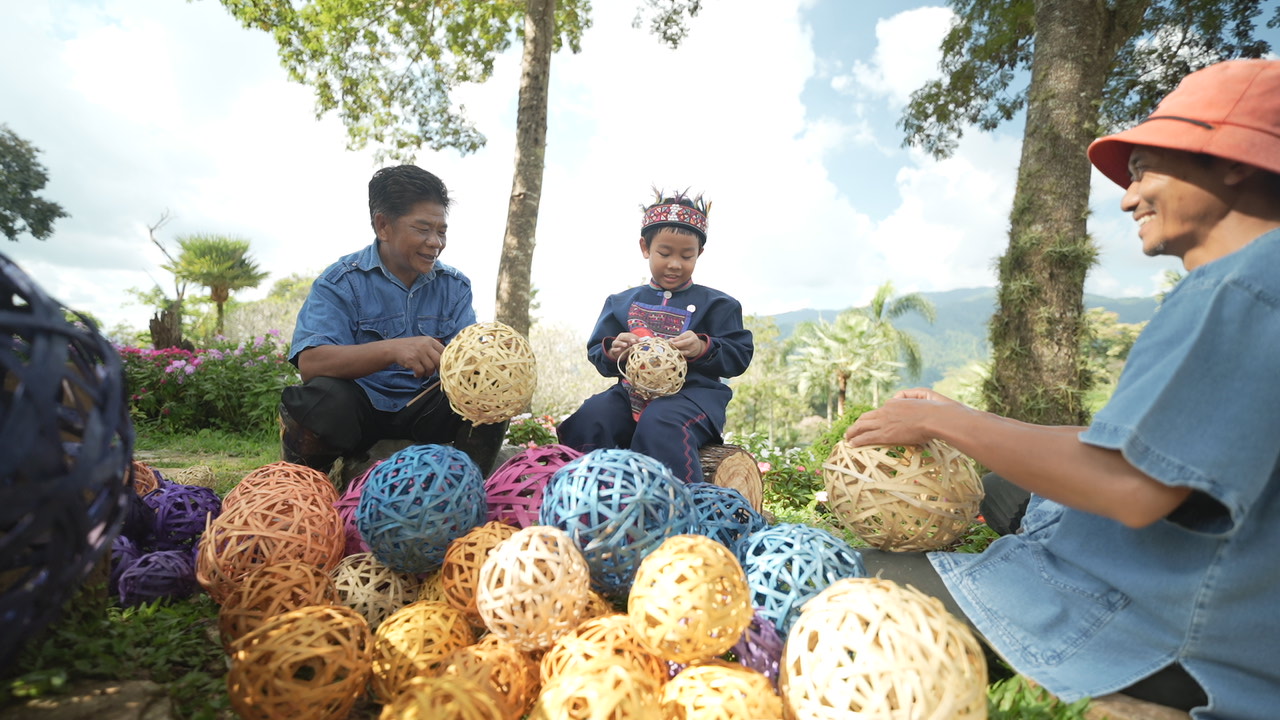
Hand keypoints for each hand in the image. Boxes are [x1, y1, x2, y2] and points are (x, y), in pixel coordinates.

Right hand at [391, 336, 444, 377]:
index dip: (445, 361)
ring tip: (423, 372)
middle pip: (439, 360)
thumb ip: (433, 349)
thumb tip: (447, 361)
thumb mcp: (423, 343)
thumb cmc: (411, 348)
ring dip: (428, 373)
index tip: (443, 366)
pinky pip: (421, 371)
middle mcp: (425, 345)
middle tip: (433, 371)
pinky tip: (416, 374)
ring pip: (431, 367)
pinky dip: (419, 375)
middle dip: (438, 369)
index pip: (444, 351)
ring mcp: (418, 352)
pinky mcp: (411, 360)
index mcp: (430, 340)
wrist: (393, 348)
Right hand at [608, 332, 640, 361]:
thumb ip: (636, 342)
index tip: (640, 341)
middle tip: (634, 341)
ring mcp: (615, 344)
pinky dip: (616, 349)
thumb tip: (643, 342)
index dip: (635, 337)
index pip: (630, 335)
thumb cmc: (626, 347)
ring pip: (617, 342)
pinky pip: (613, 349)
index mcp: (624, 336)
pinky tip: (619, 349)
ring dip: (621, 343)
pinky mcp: (613, 350)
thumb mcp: (631, 345)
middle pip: (623, 337)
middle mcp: (619, 339)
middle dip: (629, 338)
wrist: (618, 354)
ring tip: (626, 345)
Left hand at [668, 331, 705, 358]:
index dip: (675, 339)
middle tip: (669, 345)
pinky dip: (678, 353)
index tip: (669, 341)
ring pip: (684, 349)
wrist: (697, 345)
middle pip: (684, 343)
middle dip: (676, 344)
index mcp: (690, 334)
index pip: (682, 336)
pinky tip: (674, 353)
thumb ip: (677, 338)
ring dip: (676, 350)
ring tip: (670, 349)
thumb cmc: (687, 339)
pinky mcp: (691, 353)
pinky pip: (684, 354)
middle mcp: (693, 340)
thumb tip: (670, 340)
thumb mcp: (683, 336)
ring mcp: (693, 347)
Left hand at [843, 388, 963, 445]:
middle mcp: (885, 410)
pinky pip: (866, 437)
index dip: (875, 418)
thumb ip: (913, 396)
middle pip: (866, 417)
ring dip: (852, 432)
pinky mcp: (885, 434)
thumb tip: (904, 399)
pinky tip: (851, 444)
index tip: (872, 424)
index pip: (880, 410)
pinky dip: (857, 440)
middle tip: (852, 429)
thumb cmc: (935, 410)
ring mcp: (884, 422)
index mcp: (895, 402)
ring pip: (861, 426)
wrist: (935, 418)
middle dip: (858, 423)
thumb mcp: (924, 396)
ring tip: (847, 437)